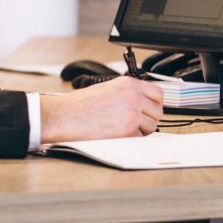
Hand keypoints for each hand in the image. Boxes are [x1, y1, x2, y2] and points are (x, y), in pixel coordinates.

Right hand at [40, 76, 163, 143]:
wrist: (64, 116)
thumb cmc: (80, 104)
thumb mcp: (108, 88)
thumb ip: (128, 92)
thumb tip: (142, 101)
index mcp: (130, 84)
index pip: (158, 93)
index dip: (155, 103)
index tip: (150, 109)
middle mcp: (134, 96)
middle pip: (158, 111)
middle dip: (149, 118)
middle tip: (137, 122)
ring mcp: (132, 114)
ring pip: (152, 126)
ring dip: (141, 130)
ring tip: (124, 128)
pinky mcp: (127, 131)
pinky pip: (140, 138)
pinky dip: (132, 139)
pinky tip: (118, 135)